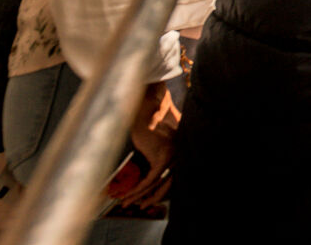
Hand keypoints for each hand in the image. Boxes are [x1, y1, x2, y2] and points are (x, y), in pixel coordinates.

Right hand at [125, 81, 178, 207]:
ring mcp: (173, 155)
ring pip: (157, 183)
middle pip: (169, 184)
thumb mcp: (155, 140)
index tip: (149, 198)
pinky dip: (138, 189)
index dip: (162, 190)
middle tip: (141, 206)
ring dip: (140, 195)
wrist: (148, 104)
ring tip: (128, 203)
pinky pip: (150, 179)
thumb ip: (156, 154)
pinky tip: (128, 195)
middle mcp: (181, 153)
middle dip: (153, 197)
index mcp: (182, 150)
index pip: (175, 176)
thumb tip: (145, 172)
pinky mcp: (162, 156)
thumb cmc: (149, 119)